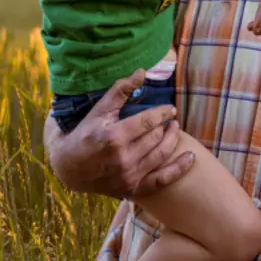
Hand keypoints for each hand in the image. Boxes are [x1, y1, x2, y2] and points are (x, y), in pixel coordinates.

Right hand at [44, 70, 195, 198]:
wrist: (69, 168)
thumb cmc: (86, 134)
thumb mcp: (100, 110)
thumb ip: (121, 90)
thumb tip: (142, 71)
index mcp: (114, 137)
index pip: (148, 121)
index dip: (162, 112)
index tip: (170, 109)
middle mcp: (123, 159)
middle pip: (156, 137)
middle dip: (165, 126)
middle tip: (169, 120)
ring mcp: (128, 176)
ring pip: (161, 155)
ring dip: (173, 140)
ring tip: (175, 129)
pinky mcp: (132, 189)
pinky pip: (161, 181)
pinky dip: (179, 169)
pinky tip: (191, 157)